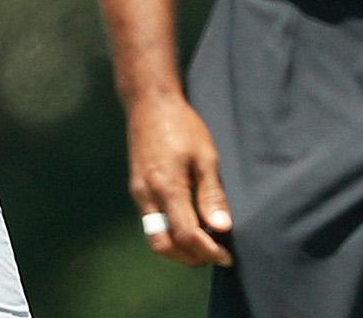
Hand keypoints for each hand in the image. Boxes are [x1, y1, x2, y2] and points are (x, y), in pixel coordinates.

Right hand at [127, 92, 233, 266]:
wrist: (149, 104)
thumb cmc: (182, 125)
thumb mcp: (205, 156)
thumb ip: (212, 194)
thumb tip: (222, 228)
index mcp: (168, 187)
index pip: (186, 235)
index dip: (208, 251)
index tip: (226, 256)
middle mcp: (148, 195)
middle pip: (164, 245)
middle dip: (189, 257)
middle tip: (214, 255)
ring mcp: (138, 193)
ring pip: (154, 237)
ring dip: (178, 249)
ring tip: (203, 244)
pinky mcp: (136, 188)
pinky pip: (150, 223)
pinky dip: (168, 234)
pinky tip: (187, 225)